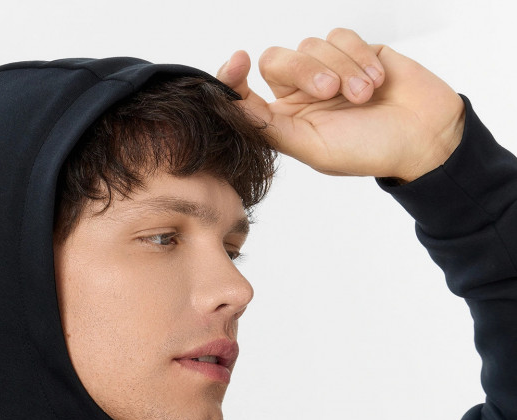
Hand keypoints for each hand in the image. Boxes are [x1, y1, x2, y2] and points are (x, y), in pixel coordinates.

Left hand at [217, 26, 465, 181]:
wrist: (423, 136)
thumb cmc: (368, 150)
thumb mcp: (312, 146)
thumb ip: (268, 127)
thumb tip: (228, 107)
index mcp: (284, 122)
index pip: (246, 93)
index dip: (233, 76)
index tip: (237, 62)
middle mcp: (300, 94)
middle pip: (277, 60)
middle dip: (305, 71)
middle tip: (332, 92)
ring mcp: (327, 70)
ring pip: (312, 45)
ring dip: (341, 68)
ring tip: (364, 96)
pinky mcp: (354, 50)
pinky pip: (340, 36)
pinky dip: (357, 56)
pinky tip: (376, 80)